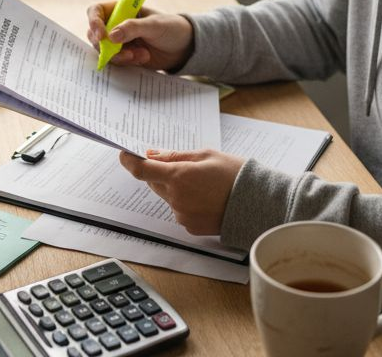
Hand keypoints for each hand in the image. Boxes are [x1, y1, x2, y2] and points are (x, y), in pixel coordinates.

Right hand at [87, 2, 193, 71]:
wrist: (184, 48)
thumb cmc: (172, 28)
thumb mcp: (155, 25)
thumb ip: (133, 28)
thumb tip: (111, 37)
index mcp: (121, 9)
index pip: (96, 11)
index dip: (94, 22)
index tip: (102, 36)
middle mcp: (116, 24)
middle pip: (95, 35)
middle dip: (106, 46)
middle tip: (125, 52)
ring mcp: (119, 42)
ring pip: (104, 51)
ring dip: (120, 56)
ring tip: (142, 54)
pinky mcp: (125, 56)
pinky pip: (116, 62)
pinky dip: (127, 62)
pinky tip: (143, 58)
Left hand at [119, 149, 244, 234]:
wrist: (257, 204)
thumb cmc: (235, 174)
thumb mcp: (206, 155)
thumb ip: (175, 156)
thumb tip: (152, 154)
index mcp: (179, 176)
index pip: (142, 170)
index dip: (129, 161)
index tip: (124, 154)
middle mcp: (176, 198)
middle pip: (155, 183)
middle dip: (162, 173)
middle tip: (185, 167)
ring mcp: (182, 215)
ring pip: (168, 197)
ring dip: (177, 189)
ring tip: (204, 185)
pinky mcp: (190, 227)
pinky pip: (179, 211)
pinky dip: (186, 203)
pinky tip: (206, 199)